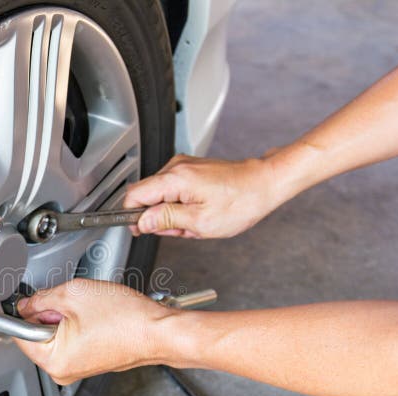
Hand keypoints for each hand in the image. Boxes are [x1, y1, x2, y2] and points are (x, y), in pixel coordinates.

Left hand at [14, 279, 179, 384]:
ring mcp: (78, 367)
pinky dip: (77, 322)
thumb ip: (40, 298)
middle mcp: (64, 370)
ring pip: (55, 333)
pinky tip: (94, 315)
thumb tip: (26, 304)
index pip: (18, 334)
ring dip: (64, 315)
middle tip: (69, 301)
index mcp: (54, 360)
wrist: (159, 331)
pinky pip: (71, 337)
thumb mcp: (73, 294)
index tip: (16, 300)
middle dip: (47, 312)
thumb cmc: (126, 320)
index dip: (18, 311)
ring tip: (87, 309)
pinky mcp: (90, 359)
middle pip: (36, 333)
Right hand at [123, 153, 283, 237]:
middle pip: (145, 194)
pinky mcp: (190, 168)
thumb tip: (142, 221)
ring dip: (169, 212)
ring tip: (193, 220)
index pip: (134, 195)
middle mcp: (176, 167)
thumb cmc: (241, 202)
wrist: (265, 184)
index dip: (132, 216)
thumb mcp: (201, 222)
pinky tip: (196, 211)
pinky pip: (172, 188)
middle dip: (156, 216)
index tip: (139, 229)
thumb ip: (166, 220)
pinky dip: (179, 204)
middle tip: (180, 228)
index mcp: (175, 179)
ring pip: (159, 193)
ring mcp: (183, 165)